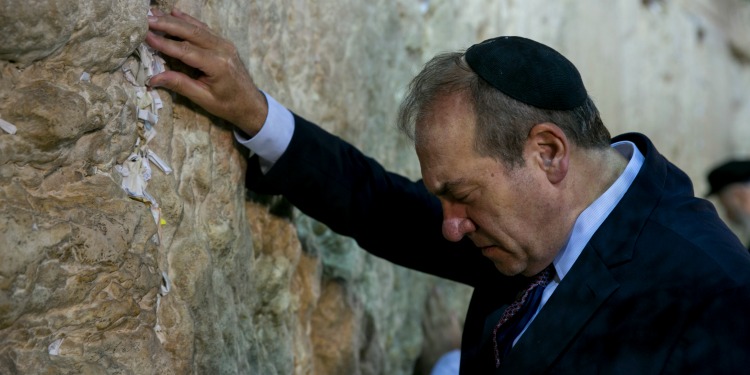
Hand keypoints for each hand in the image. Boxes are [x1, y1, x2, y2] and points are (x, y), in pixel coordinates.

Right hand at [145, 8, 267, 135]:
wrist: (251, 104)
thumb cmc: (228, 104)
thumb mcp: (203, 99)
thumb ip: (180, 85)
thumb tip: (153, 78)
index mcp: (218, 65)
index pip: (186, 50)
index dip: (165, 43)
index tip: (146, 36)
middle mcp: (222, 50)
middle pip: (190, 33)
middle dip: (167, 24)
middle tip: (146, 19)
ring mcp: (225, 44)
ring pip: (196, 28)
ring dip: (174, 20)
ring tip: (154, 14)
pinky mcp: (224, 43)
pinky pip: (204, 28)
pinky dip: (188, 20)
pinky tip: (175, 12)